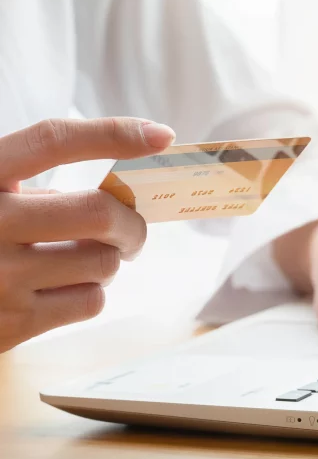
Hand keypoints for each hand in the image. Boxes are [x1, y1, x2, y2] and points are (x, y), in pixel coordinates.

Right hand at [0, 118, 174, 352]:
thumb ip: (33, 192)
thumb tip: (116, 202)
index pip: (54, 141)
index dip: (112, 134)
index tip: (161, 135)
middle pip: (100, 214)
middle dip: (133, 225)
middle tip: (132, 232)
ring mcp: (1, 278)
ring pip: (104, 263)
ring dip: (108, 260)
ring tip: (84, 260)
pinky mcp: (14, 324)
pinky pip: (92, 301)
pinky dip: (92, 292)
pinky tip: (67, 288)